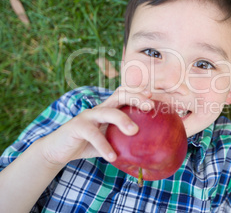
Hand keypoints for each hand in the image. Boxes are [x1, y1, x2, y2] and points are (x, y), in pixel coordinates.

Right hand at [39, 87, 154, 165]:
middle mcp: (99, 109)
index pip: (124, 94)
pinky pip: (93, 134)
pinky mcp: (76, 127)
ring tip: (135, 132)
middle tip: (150, 107)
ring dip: (123, 120)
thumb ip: (122, 141)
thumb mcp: (107, 140)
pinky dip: (104, 145)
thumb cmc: (86, 144)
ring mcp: (87, 116)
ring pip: (108, 112)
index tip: (153, 100)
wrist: (58, 150)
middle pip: (119, 95)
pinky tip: (112, 157)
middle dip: (135, 98)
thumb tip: (146, 150)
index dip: (138, 93)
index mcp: (107, 109)